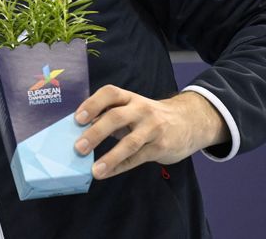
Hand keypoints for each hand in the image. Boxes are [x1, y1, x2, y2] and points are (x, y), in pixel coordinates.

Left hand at [74, 86, 229, 179]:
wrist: (188, 122)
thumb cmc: (148, 116)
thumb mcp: (131, 108)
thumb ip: (108, 115)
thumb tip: (80, 129)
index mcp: (130, 98)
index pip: (110, 93)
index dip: (92, 104)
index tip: (77, 119)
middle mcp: (141, 110)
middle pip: (116, 117)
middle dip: (96, 133)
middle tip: (78, 147)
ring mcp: (153, 128)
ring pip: (130, 142)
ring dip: (110, 157)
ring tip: (94, 170)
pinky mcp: (161, 147)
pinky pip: (138, 158)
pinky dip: (121, 167)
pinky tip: (107, 173)